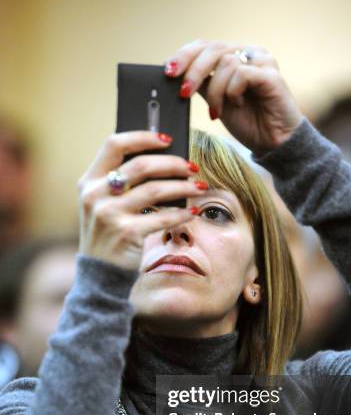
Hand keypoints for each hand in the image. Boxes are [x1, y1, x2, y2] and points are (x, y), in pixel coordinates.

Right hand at [78, 132, 206, 270]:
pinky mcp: (126, 234)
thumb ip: (122, 184)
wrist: (99, 277)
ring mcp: (109, 215)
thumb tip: (165, 162)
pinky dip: (180, 214)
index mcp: (88, 182)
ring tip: (199, 187)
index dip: (143, 137)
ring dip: (183, 187)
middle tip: (192, 167)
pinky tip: (191, 213)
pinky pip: (161, 217)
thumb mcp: (104, 206)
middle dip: (172, 163)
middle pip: (141, 165)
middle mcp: (95, 195)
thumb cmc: (110, 236)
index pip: (114, 144)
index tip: (167, 138)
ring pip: (155, 190)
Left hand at [164, 40, 302, 154]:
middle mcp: (249, 53)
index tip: (168, 72)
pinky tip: (237, 104)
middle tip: (183, 92)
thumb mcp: (216, 102)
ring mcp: (262, 61)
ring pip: (225, 62)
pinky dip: (232, 91)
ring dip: (215, 91)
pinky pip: (241, 74)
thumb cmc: (248, 123)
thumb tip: (174, 76)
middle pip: (212, 49)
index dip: (184, 55)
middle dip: (193, 71)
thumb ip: (201, 85)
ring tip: (217, 111)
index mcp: (235, 56)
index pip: (205, 45)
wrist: (274, 144)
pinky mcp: (271, 75)